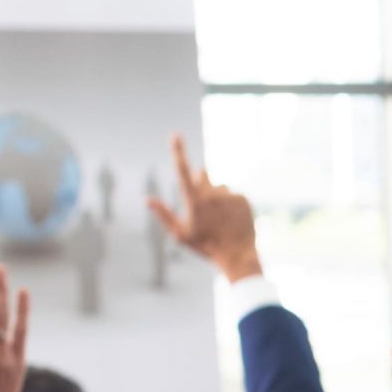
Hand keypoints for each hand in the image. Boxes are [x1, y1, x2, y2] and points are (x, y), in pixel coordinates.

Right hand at [145, 134, 260, 282]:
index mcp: (194, 201)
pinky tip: (232, 219)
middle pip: (203, 175)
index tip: (175, 135)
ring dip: (218, 196)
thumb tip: (147, 199)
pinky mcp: (244, 199)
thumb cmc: (205, 246)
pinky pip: (234, 194)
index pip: (183, 170)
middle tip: (204, 205)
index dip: (178, 151)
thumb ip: (163, 214)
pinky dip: (232, 203)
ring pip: (220, 187)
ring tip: (221, 218)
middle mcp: (212, 194)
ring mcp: (230, 196)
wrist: (238, 256)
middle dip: (200, 183)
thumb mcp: (180, 234)